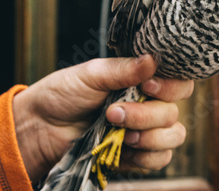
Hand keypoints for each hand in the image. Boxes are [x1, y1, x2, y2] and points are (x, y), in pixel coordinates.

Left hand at [12, 55, 193, 181]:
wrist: (41, 129)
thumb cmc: (62, 94)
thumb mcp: (90, 75)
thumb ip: (122, 69)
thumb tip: (152, 59)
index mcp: (140, 81)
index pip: (177, 83)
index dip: (170, 87)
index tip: (147, 87)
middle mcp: (147, 104)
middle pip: (173, 112)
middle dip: (146, 115)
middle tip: (113, 113)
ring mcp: (143, 130)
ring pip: (173, 137)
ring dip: (149, 137)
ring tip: (120, 132)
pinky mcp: (136, 154)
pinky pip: (160, 159)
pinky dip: (146, 156)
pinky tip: (125, 147)